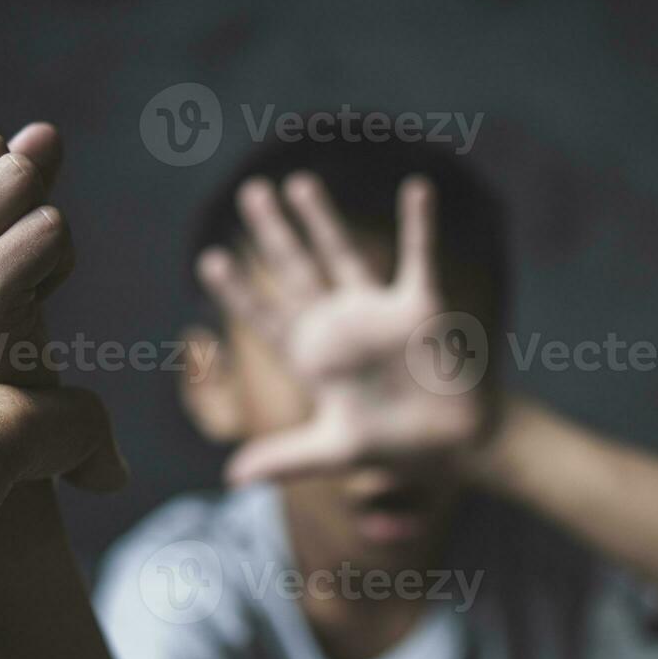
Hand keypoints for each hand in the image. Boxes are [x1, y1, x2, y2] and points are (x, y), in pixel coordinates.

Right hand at [0, 124, 70, 398]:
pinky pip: (51, 231)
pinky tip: (33, 313)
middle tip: (11, 281)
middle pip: (10, 162)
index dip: (8, 197)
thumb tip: (45, 132)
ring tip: (20, 298)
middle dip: (32, 212)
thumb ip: (13, 185)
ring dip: (51, 243)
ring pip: (32, 191)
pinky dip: (61, 266)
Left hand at [196, 172, 497, 485]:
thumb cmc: (390, 445)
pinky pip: (419, 259)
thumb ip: (286, 457)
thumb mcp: (333, 451)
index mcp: (313, 356)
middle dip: (271, 234)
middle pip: (296, 271)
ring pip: (343, 255)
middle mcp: (339, 325)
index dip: (239, 292)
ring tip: (298, 181)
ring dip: (322, 219)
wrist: (449, 444)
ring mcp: (377, 313)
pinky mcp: (419, 309)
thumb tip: (234, 477)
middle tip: (249, 192)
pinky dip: (419, 226)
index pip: (266, 318)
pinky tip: (417, 189)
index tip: (209, 261)